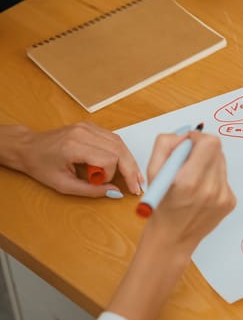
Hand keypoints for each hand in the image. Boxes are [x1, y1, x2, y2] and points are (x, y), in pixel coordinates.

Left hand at [15, 122, 141, 196]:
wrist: (28, 147)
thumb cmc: (41, 165)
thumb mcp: (62, 185)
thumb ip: (90, 190)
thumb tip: (114, 193)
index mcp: (74, 146)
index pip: (109, 158)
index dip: (112, 174)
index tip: (105, 184)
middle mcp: (83, 132)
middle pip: (119, 149)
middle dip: (130, 169)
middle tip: (136, 185)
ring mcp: (88, 127)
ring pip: (120, 143)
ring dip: (129, 161)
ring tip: (135, 176)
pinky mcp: (91, 126)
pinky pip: (114, 139)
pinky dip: (122, 153)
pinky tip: (125, 163)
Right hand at [104, 132, 235, 319]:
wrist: (173, 238)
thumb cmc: (160, 205)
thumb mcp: (153, 172)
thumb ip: (166, 145)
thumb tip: (184, 134)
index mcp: (189, 181)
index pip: (209, 143)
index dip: (198, 139)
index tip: (187, 145)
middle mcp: (210, 189)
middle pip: (217, 150)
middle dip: (202, 150)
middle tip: (188, 162)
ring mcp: (223, 197)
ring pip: (221, 163)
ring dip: (208, 164)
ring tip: (193, 179)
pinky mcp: (230, 202)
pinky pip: (223, 178)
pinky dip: (212, 179)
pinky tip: (200, 192)